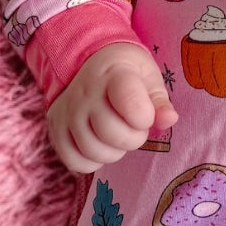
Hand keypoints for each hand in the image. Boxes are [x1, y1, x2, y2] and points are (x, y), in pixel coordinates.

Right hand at [46, 41, 177, 173]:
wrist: (89, 63)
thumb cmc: (128, 74)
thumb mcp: (149, 78)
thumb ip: (160, 102)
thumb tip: (169, 120)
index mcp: (114, 74)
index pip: (129, 102)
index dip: (144, 117)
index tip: (145, 115)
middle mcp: (85, 93)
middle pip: (111, 134)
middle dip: (133, 138)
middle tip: (134, 128)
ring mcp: (67, 112)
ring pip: (93, 151)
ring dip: (114, 151)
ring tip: (117, 135)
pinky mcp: (56, 129)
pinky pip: (75, 162)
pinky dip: (92, 162)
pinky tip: (100, 145)